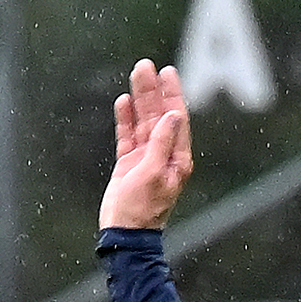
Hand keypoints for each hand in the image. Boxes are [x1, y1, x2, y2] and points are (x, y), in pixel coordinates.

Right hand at [98, 59, 193, 232]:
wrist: (124, 235)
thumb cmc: (142, 211)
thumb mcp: (154, 174)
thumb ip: (162, 143)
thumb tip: (173, 116)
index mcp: (177, 159)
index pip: (177, 119)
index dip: (172, 94)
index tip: (168, 72)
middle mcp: (164, 155)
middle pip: (158, 115)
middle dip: (152, 91)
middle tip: (145, 66)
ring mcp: (146, 159)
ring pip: (142, 122)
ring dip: (139, 100)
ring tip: (135, 76)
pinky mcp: (129, 165)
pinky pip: (127, 136)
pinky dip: (125, 120)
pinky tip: (123, 102)